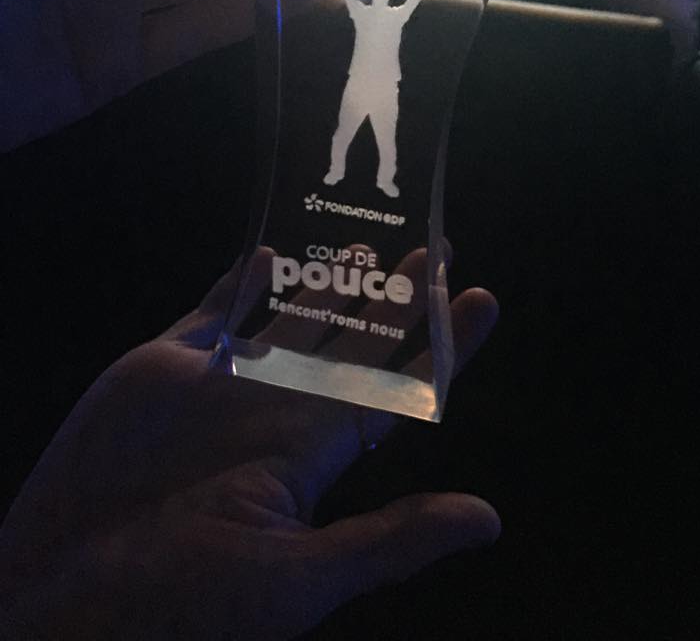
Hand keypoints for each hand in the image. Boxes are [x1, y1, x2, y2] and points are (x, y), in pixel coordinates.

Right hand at [0, 255, 499, 640]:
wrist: (68, 587)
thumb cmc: (184, 597)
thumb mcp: (299, 579)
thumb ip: (390, 539)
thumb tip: (488, 520)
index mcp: (315, 449)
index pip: (398, 387)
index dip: (442, 345)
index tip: (482, 299)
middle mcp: (279, 406)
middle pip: (355, 340)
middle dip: (397, 298)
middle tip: (439, 251)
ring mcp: (225, 380)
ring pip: (292, 316)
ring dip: (330, 282)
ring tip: (367, 246)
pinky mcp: (171, 361)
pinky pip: (216, 309)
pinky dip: (242, 281)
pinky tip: (272, 254)